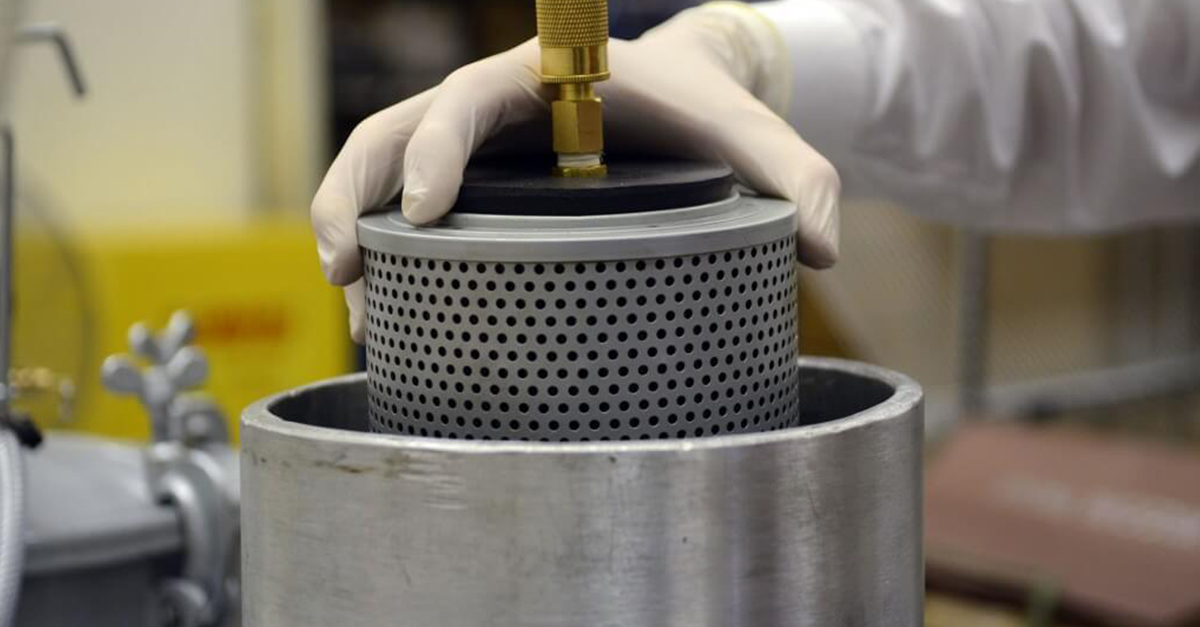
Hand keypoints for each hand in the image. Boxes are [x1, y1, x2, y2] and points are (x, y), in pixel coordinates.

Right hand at [312, 5, 840, 341]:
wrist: (677, 87)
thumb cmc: (701, 104)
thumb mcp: (749, 132)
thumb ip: (799, 176)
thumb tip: (822, 249)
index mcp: (545, 77)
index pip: (466, 99)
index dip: (435, 149)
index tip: (424, 214)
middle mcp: (493, 106)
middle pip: (391, 130)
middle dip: (357, 194)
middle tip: (346, 269)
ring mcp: (474, 146)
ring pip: (381, 167)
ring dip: (353, 227)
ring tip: (354, 311)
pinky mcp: (472, 184)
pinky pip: (404, 205)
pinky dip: (384, 252)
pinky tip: (381, 312)